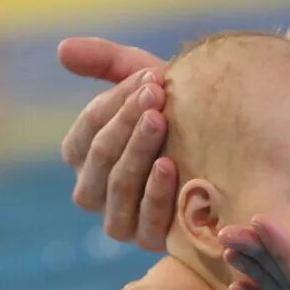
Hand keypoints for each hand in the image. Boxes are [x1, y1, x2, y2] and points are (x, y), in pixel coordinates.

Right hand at [58, 37, 176, 250]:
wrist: (227, 153)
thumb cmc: (180, 113)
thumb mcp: (147, 83)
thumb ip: (107, 62)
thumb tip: (62, 49)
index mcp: (82, 154)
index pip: (88, 128)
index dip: (116, 103)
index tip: (151, 79)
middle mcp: (91, 190)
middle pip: (99, 156)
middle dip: (127, 122)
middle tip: (157, 95)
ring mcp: (117, 219)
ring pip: (117, 186)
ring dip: (137, 151)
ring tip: (160, 121)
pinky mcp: (147, 240)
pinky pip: (144, 220)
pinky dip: (155, 193)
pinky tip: (169, 166)